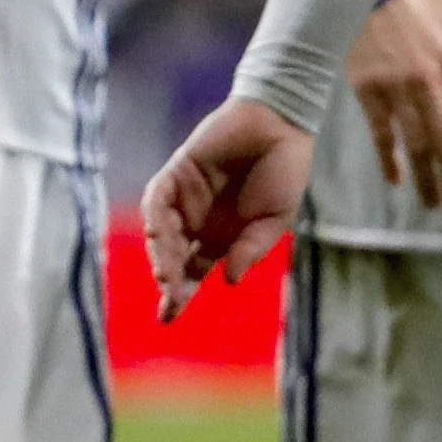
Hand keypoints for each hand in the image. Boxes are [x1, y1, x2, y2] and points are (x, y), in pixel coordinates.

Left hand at [144, 96, 316, 319]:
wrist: (281, 123)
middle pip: (172, 257)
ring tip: (167, 272)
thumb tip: (228, 280)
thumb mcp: (276, 218)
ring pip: (162, 232)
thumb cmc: (285, 170)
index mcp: (222, 236)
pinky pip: (158, 197)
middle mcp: (198, 220)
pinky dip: (155, 216)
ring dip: (162, 252)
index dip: (178, 294)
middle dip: (169, 278)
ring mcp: (185, 197)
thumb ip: (252, 248)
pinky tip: (159, 233)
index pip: (192, 270)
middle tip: (171, 296)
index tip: (167, 318)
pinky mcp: (178, 171)